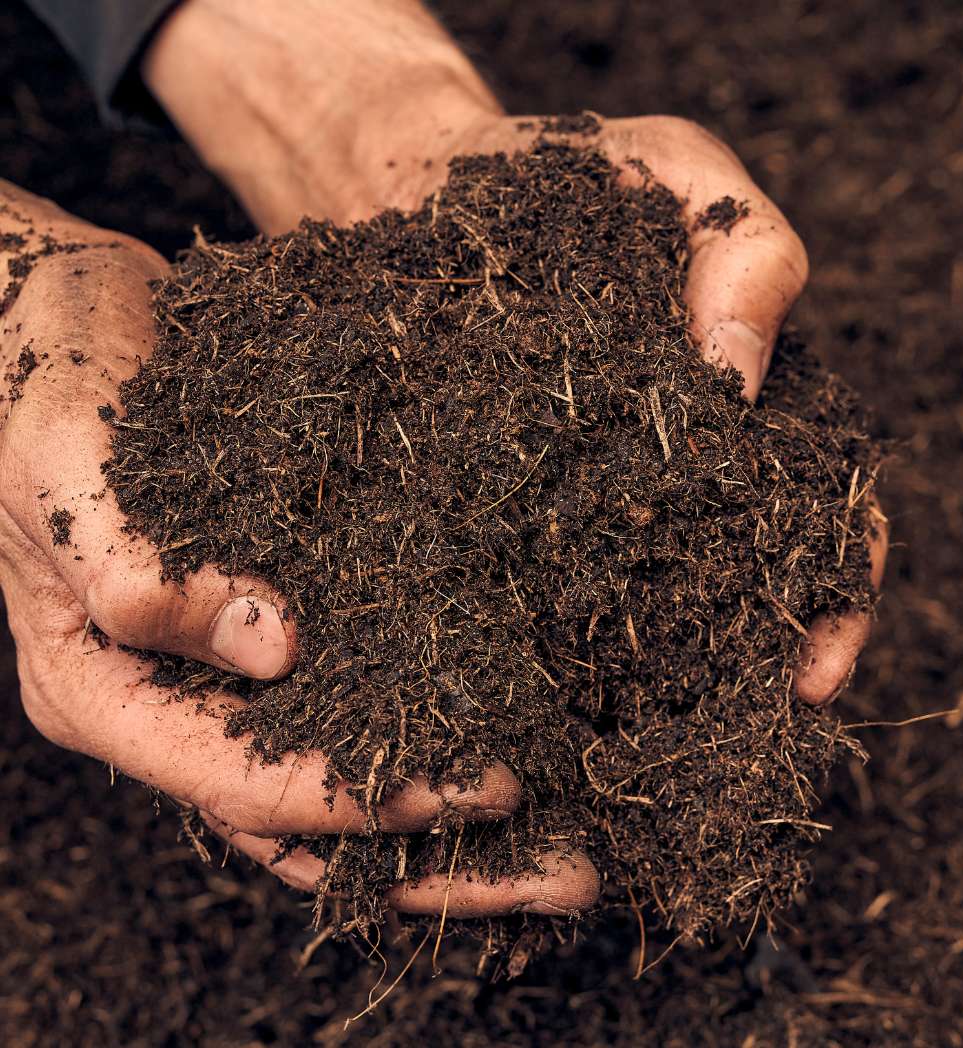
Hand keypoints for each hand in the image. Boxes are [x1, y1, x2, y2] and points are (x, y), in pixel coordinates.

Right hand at [0, 182, 597, 916]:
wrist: (68, 330)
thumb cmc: (53, 390)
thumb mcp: (71, 471)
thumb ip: (146, 569)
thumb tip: (276, 651)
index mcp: (103, 691)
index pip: (233, 777)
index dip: (353, 793)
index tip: (475, 790)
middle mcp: (166, 703)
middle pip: (301, 810)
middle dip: (429, 841)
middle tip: (560, 871)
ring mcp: (215, 674)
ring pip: (334, 769)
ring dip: (440, 809)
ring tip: (557, 841)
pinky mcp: (262, 629)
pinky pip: (343, 704)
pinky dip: (415, 732)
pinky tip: (498, 739)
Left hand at [145, 0, 886, 702]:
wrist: (424, 182)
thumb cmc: (571, 172)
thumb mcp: (682, 176)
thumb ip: (747, 257)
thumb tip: (740, 381)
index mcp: (741, 412)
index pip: (823, 520)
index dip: (835, 598)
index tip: (815, 669)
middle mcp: (666, 473)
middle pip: (731, 591)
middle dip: (746, 671)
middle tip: (727, 740)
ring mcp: (573, 495)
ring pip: (626, 608)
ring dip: (640, 681)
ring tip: (627, 744)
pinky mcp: (484, 497)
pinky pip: (513, 575)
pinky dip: (524, 634)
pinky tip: (512, 685)